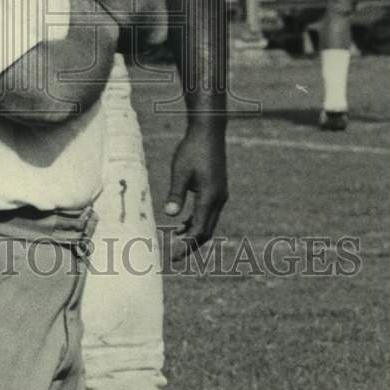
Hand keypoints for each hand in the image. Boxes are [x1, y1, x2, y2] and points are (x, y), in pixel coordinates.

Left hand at [162, 124, 227, 261]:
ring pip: (208, 222)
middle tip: (175, 257)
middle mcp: (219, 199)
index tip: (175, 257)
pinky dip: (196, 221)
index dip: (187, 246)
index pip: (199, 230)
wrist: (208, 132)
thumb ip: (176, 193)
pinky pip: (208, 212)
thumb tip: (170, 215)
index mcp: (210, 197)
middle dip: (191, 245)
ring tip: (175, 240)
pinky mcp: (217, 189)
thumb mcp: (180, 171)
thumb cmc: (192, 149)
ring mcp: (220, 194)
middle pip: (207, 231)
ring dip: (193, 233)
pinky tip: (181, 223)